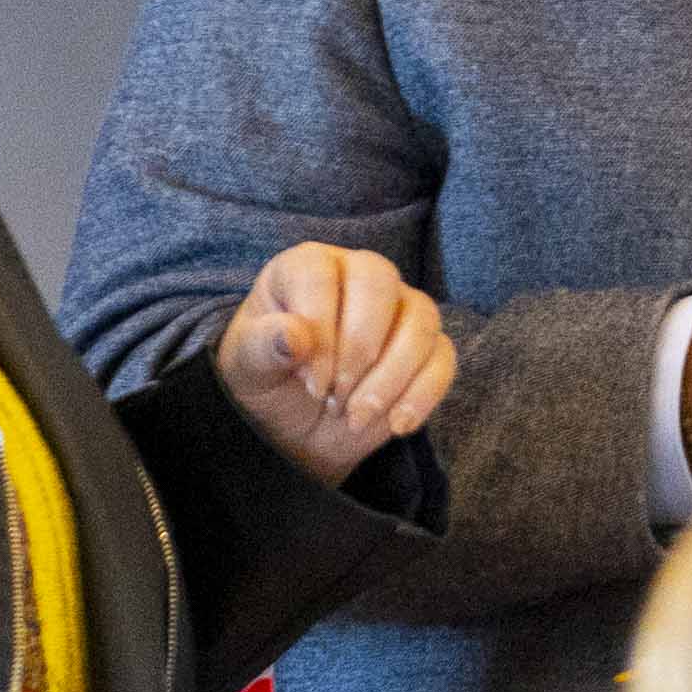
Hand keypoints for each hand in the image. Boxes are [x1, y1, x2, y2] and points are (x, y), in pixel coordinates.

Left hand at [217, 243, 454, 481]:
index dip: (319, 328)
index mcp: (307, 266)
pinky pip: (443, 357)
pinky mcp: (426, 347)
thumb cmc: (267, 379)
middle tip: (333, 398)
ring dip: (391, 376)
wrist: (296, 425)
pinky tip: (394, 425)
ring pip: (421, 319)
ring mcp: (399, 308)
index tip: (309, 381)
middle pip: (380, 284)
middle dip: (359, 349)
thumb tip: (295, 337)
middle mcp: (358, 275)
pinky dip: (421, 394)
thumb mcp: (248, 368)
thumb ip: (262, 346)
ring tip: (356, 417)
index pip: (322, 276)